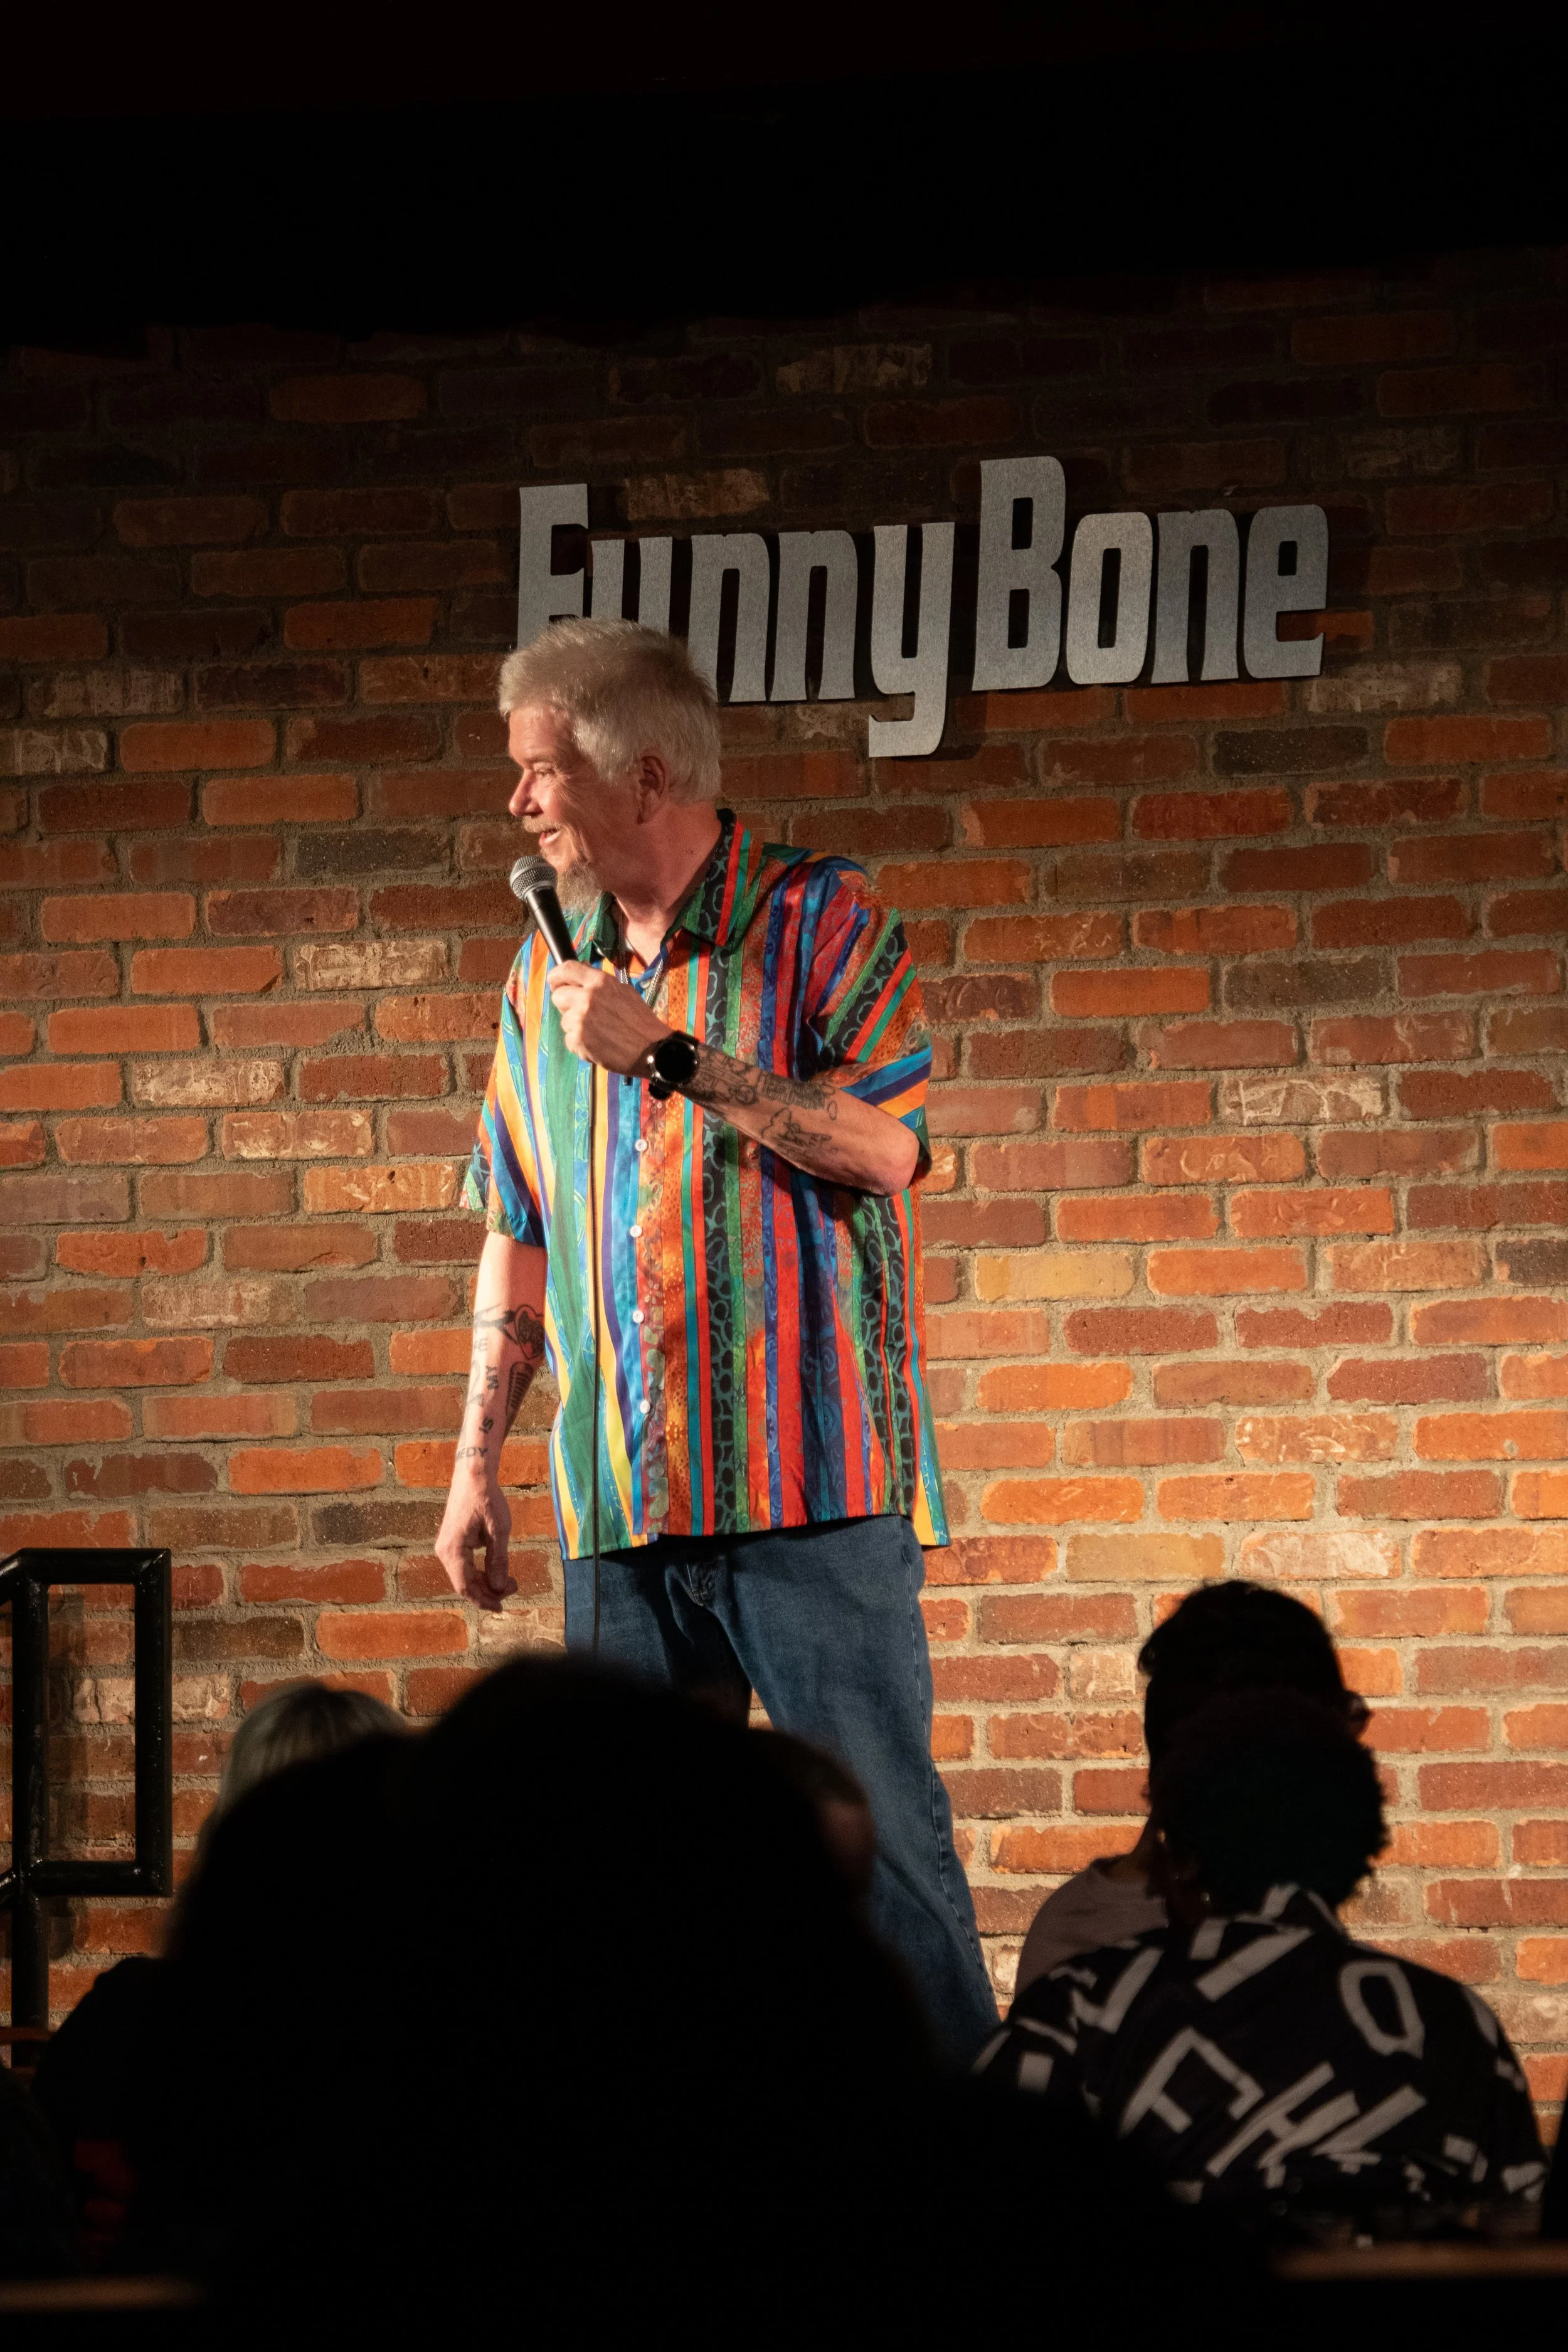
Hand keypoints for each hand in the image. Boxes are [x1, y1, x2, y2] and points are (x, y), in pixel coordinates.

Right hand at [435, 1474, 515, 1612]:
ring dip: (485, 1582)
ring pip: (464, 1575)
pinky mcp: (451, 1542)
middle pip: (464, 1583)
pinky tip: (496, 1571)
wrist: (473, 1475)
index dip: (483, 1600)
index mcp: (452, 1550)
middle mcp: (444, 1551)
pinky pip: (464, 1565)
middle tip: (514, 1588)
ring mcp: (446, 1546)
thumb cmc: (486, 1498)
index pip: (465, 1586)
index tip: (502, 1607)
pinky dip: (480, 1572)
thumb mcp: (499, 1529)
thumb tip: (500, 1587)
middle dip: (488, 1591)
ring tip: (510, 1581)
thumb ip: (498, 1560)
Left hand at [546, 962, 669, 1075]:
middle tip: (581, 1012)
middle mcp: (586, 998)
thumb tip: (582, 971)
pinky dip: (580, 1043)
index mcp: (599, 982)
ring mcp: (580, 1020)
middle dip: (566, 1004)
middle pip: (558, 996)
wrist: (650, 1049)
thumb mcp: (623, 991)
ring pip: (564, 1020)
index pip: (566, 969)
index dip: (557, 976)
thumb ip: (599, 982)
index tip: (557, 982)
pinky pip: (569, 1039)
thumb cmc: (640, 1021)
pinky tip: (597, 1044)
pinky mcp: (578, 1040)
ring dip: (576, 1026)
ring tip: (597, 1032)